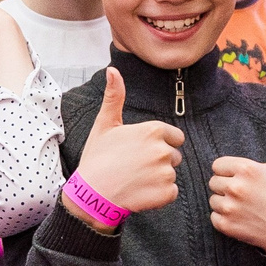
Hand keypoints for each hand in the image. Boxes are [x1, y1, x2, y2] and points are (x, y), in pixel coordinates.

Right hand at [73, 68, 183, 219]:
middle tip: (134, 168)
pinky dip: (159, 196)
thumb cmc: (97, 158)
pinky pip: (171, 192)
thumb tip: (112, 70)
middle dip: (158, 162)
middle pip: (173, 156)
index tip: (138, 152)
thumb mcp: (105, 124)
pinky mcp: (166, 193)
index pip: (174, 137)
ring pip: (171, 174)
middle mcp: (162, 150)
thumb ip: (115, 96)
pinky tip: (140, 193)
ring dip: (158, 179)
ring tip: (135, 180)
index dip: (158, 145)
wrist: (91, 194)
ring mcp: (166, 172)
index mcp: (153, 130)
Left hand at [209, 112, 265, 254]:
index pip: (218, 165)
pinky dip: (224, 220)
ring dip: (224, 204)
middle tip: (246, 195)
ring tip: (245, 207)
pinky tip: (242, 219)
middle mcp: (236, 187)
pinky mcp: (227, 225)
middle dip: (226, 187)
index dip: (230, 172)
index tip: (245, 180)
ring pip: (213, 200)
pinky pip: (214, 218)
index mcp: (246, 168)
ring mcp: (230, 207)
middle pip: (213, 182)